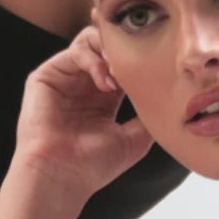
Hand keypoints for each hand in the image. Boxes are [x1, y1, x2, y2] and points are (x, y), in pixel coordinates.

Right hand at [15, 26, 151, 197]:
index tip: (156, 68)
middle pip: (106, 45)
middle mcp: (82, 84)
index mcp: (103, 97)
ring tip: (121, 76)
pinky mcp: (46, 76)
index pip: (122, 62)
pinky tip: (106, 82)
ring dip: (110, 52)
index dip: (139, 59)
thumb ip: (149, 114)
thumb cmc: (94, 165)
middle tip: (139, 65)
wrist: (62, 176)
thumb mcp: (135, 138)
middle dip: (124, 50)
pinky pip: (74, 51)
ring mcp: (64, 78)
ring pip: (90, 41)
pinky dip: (94, 59)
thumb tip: (172, 97)